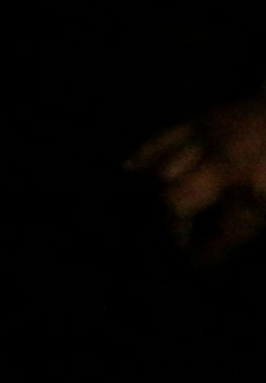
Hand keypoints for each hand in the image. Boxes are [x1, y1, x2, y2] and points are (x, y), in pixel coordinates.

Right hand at [132, 92, 265, 266]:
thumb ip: (256, 219)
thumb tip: (221, 238)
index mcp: (255, 193)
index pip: (219, 236)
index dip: (202, 255)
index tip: (195, 264)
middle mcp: (222, 167)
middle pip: (173, 200)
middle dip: (171, 227)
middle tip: (177, 241)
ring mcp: (207, 138)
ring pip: (162, 170)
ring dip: (160, 195)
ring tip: (166, 214)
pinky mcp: (200, 118)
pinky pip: (161, 138)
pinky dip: (144, 156)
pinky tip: (130, 170)